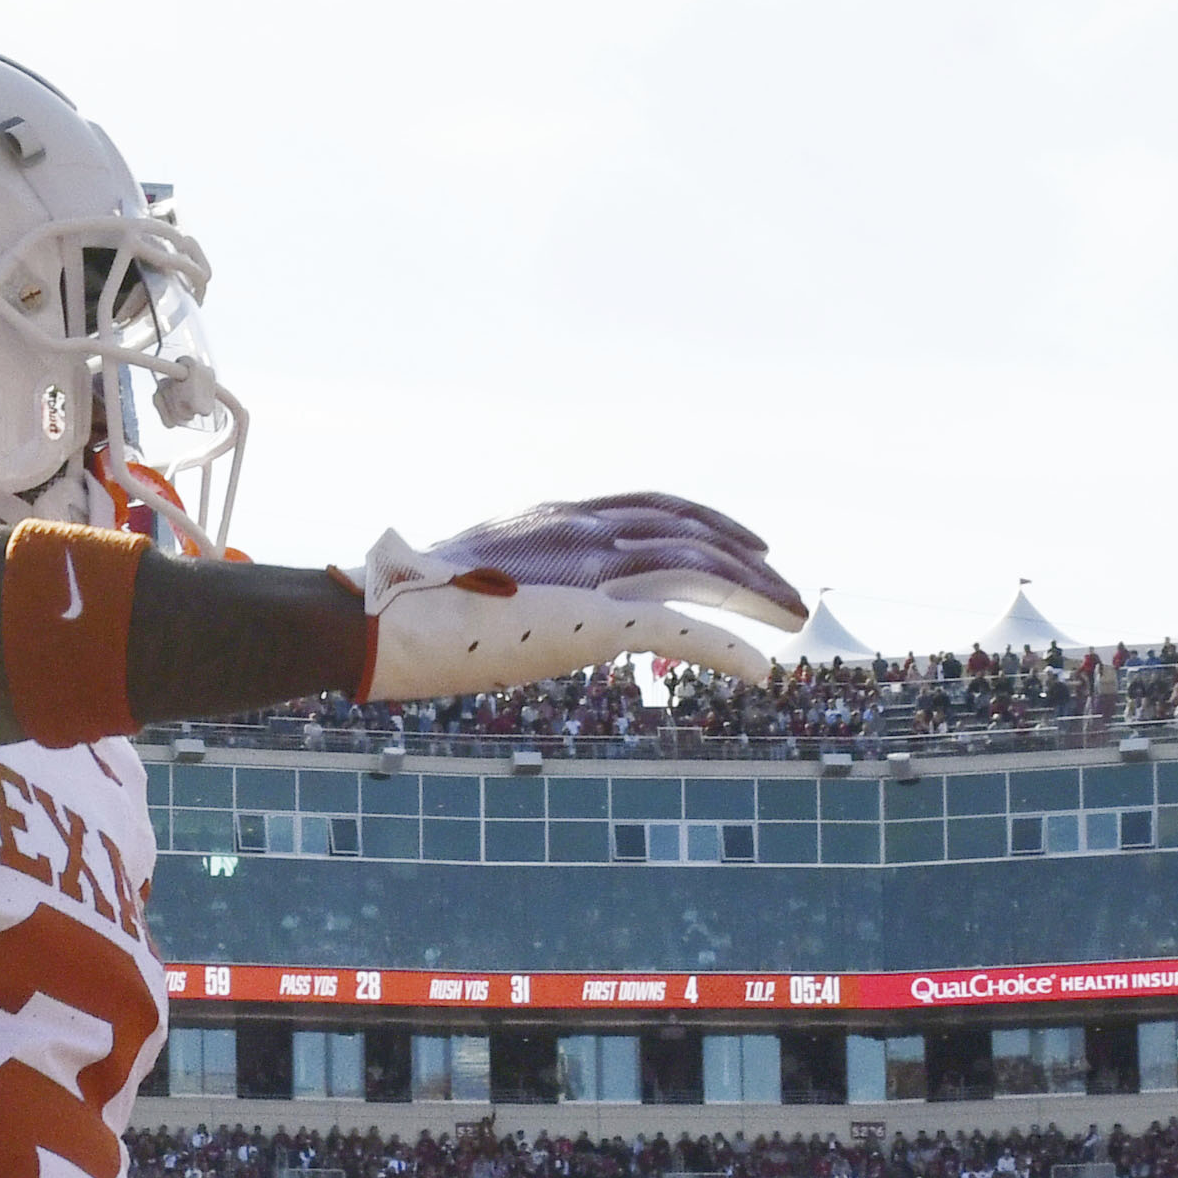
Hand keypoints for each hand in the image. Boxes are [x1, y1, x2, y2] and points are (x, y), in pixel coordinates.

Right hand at [356, 494, 807, 699]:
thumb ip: (523, 576)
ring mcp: (589, 567)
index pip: (652, 507)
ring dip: (755, 595)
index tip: (742, 546)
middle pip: (689, 532)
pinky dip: (728, 648)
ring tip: (795, 619)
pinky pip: (680, 628)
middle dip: (747, 560)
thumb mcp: (480, 572)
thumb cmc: (411, 601)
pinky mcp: (592, 615)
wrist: (382, 613)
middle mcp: (582, 528)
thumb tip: (533, 602)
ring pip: (699, 569)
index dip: (706, 523)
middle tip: (789, 592)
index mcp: (558, 516)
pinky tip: (764, 670)